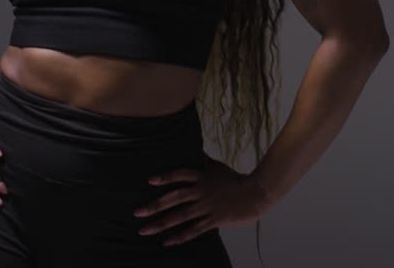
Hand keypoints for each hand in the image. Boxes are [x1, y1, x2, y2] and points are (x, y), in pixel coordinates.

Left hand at [133, 154, 269, 246]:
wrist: (257, 192)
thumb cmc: (237, 180)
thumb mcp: (217, 167)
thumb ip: (204, 162)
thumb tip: (193, 152)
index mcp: (203, 177)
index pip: (181, 175)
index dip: (165, 177)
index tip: (150, 181)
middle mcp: (201, 192)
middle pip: (174, 198)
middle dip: (154, 206)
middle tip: (136, 212)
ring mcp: (207, 207)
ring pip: (180, 216)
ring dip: (160, 223)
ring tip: (144, 230)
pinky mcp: (214, 220)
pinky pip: (194, 230)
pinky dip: (180, 236)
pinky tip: (167, 242)